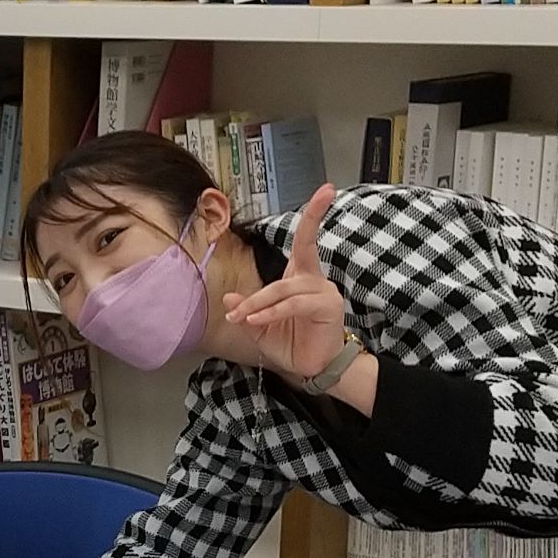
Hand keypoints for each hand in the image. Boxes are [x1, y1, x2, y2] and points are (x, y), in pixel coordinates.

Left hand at [223, 183, 348, 382]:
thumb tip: (229, 299)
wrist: (312, 368)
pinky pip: (294, 304)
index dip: (315, 213)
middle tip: (236, 315)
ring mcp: (324, 291)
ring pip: (284, 290)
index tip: (327, 189)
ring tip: (244, 321)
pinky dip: (273, 313)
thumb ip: (247, 310)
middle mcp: (314, 279)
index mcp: (301, 277)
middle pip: (280, 278)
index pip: (307, 238)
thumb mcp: (260, 326)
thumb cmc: (291, 343)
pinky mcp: (328, 306)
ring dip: (259, 307)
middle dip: (256, 297)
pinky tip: (259, 321)